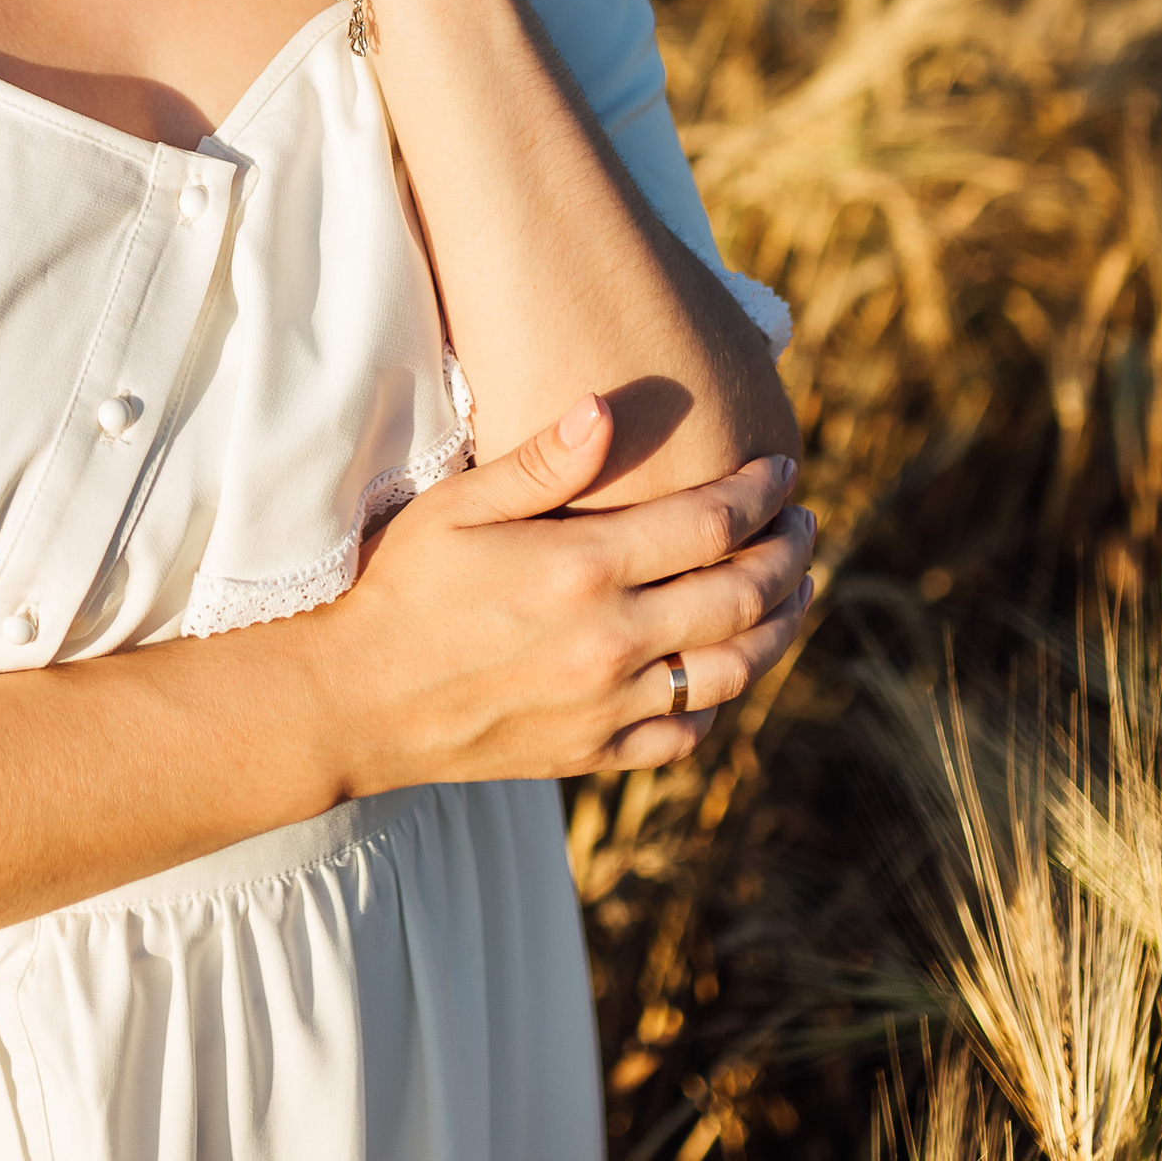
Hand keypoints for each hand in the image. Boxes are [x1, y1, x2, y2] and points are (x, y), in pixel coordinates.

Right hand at [320, 393, 817, 782]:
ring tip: (795, 594)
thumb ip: (540, 463)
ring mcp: (610, 704)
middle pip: (741, 595)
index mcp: (583, 567)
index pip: (710, 522)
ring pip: (733, 669)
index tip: (784, 474)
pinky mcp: (597, 751)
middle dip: (788, 555)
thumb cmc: (401, 588)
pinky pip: (686, 731)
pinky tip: (725, 670)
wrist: (357, 700)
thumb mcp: (457, 507)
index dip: (760, 494)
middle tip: (804, 527)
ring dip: (779, 627)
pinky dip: (721, 700)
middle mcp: (612, 640)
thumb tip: (606, 409)